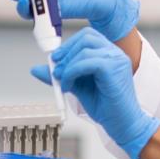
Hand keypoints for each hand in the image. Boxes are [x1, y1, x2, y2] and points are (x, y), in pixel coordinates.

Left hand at [32, 27, 159, 158]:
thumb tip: (37, 69)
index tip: (55, 60)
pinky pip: (87, 62)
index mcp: (109, 54)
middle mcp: (115, 53)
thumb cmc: (106, 106)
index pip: (87, 36)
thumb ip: (61, 75)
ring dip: (67, 65)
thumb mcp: (78, 87)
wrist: (122, 122)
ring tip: (62, 82)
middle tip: (56, 70)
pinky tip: (68, 86)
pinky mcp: (114, 68)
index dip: (68, 45)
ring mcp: (117, 59)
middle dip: (65, 52)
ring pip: (84, 49)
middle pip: (86, 37)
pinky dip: (72, 73)